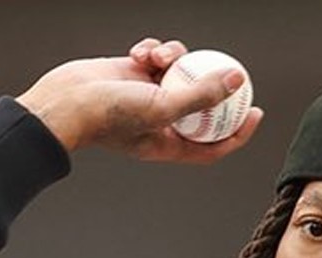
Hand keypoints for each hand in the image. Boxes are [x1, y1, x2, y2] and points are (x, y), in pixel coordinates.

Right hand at [16, 37, 262, 161]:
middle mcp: (161, 120)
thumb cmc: (109, 115)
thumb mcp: (162, 107)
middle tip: (234, 69)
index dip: (238, 131)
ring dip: (175, 57)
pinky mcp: (133, 74)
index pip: (213, 144)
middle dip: (214, 85)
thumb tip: (236, 80)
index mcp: (169, 142)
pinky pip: (157, 57)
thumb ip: (201, 95)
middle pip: (201, 104)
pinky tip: (141, 51)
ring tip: (160, 56)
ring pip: (179, 72)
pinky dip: (153, 49)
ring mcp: (147, 96)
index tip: (255, 112)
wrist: (66, 100)